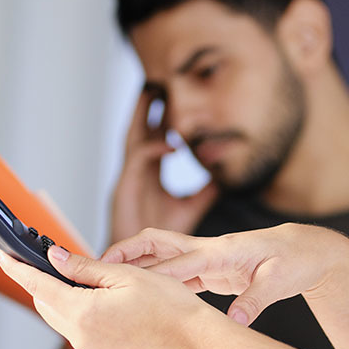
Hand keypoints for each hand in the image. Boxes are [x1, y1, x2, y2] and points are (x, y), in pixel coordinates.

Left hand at [0, 246, 226, 348]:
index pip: (38, 286)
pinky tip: (99, 298)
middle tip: (49, 259)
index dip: (17, 268)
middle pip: (47, 303)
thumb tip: (53, 257)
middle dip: (43, 281)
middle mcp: (81, 338)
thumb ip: (84, 267)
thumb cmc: (169, 305)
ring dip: (63, 296)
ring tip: (81, 276)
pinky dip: (80, 311)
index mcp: (83, 314)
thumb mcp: (125, 275)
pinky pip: (79, 330)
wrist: (195, 341)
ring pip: (62, 317)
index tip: (1, 256)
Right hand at [102, 223, 348, 325]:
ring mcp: (205, 257)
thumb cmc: (293, 262)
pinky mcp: (208, 268)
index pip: (178, 262)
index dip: (150, 275)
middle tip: (93, 266)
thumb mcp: (279, 282)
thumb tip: (236, 321)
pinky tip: (134, 292)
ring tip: (102, 278)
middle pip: (156, 244)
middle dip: (124, 253)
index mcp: (221, 250)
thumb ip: (255, 301)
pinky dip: (150, 278)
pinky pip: (171, 270)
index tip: (123, 286)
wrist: (306, 250)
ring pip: (159, 255)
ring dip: (131, 264)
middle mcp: (207, 249)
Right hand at [111, 94, 217, 242]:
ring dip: (140, 115)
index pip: (152, 137)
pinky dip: (154, 149)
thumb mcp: (190, 207)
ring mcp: (128, 179)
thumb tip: (224, 177)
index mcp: (148, 173)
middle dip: (144, 106)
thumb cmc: (163, 240)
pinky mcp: (125, 190)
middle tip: (155, 81)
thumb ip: (205, 191)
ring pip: (132, 138)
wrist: (144, 266)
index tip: (172, 99)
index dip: (160, 118)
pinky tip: (172, 144)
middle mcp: (136, 172)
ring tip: (151, 92)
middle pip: (138, 130)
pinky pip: (138, 160)